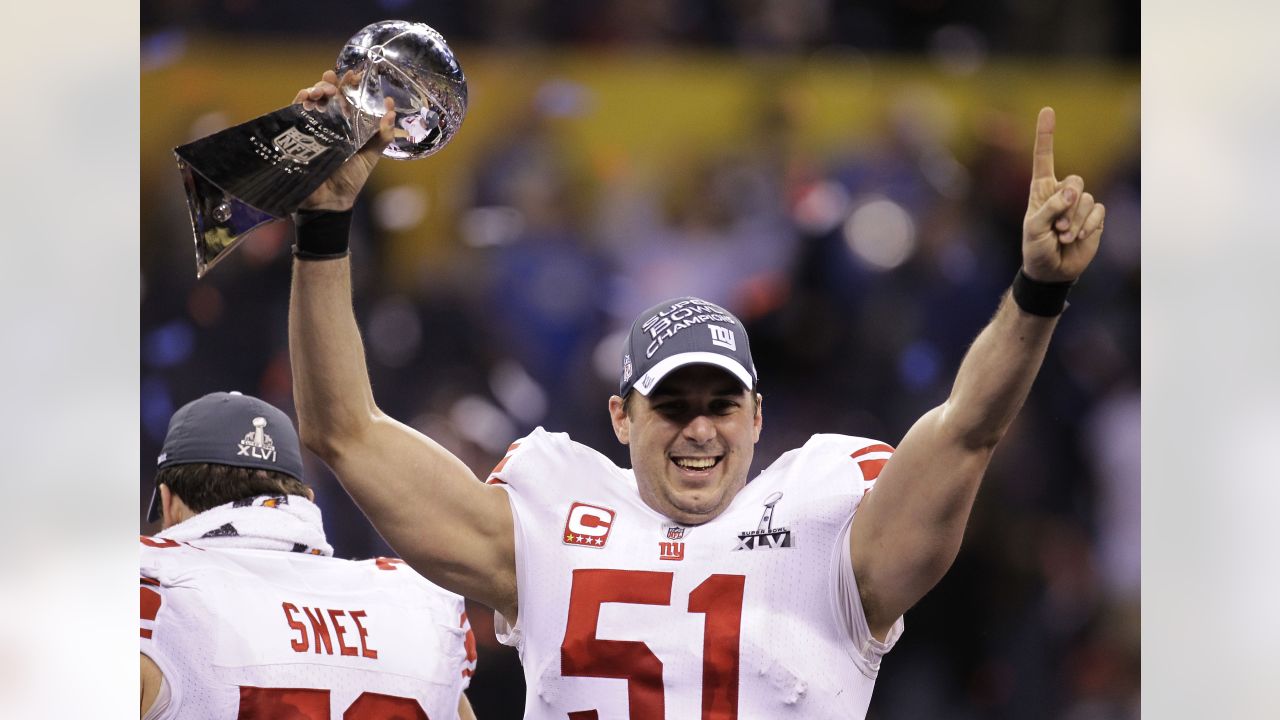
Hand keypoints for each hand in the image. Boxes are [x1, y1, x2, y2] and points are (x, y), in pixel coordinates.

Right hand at [295, 70, 396, 211]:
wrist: (331, 202)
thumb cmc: (351, 180)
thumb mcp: (370, 156)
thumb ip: (381, 136)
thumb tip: (391, 112)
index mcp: (347, 126)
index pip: (347, 99)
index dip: (349, 84)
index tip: (355, 73)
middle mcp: (329, 124)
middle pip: (327, 95)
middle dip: (329, 82)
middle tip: (334, 78)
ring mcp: (312, 128)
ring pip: (310, 101)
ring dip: (315, 89)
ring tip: (323, 89)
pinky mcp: (297, 135)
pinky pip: (294, 114)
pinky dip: (300, 101)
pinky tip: (307, 97)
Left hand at [1022, 107, 1105, 282]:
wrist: (1051, 271)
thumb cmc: (1036, 247)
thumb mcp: (1034, 227)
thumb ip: (1051, 207)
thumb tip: (1073, 191)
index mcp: (1042, 190)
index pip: (1045, 157)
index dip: (1046, 134)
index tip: (1048, 110)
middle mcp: (1062, 193)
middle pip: (1076, 180)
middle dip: (1068, 204)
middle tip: (1056, 227)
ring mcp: (1080, 205)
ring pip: (1087, 199)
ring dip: (1075, 221)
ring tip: (1063, 236)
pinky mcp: (1094, 217)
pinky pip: (1098, 212)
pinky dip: (1087, 226)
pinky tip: (1077, 238)